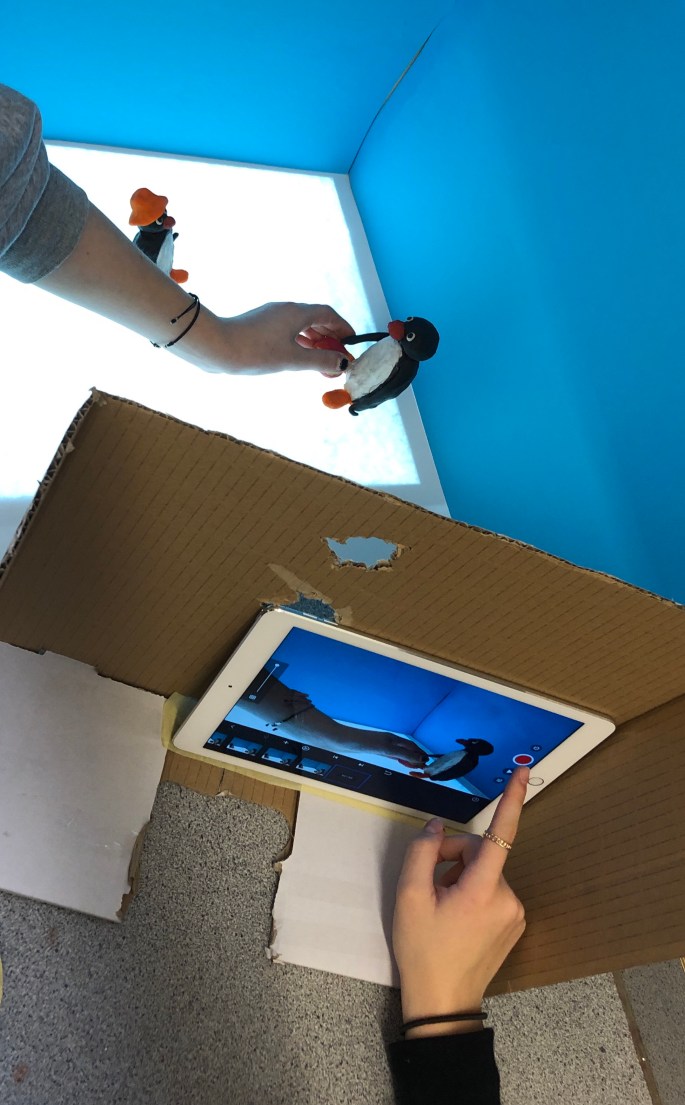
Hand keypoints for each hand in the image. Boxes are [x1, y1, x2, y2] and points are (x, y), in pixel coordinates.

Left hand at [218, 301, 354, 374]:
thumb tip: (342, 363)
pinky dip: (300, 343)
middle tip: (339, 357)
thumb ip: (319, 361)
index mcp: (296, 312)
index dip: (343, 327)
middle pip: (316, 319)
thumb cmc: (254, 351)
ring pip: (301, 326)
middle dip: (331, 338)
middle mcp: (285, 310)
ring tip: (323, 361)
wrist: (215, 347)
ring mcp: (271, 317)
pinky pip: (288, 331)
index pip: (328, 314)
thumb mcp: (292, 359)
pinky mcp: (260, 326)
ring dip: (315, 342)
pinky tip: (300, 356)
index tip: (352, 342)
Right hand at [393, 767, 527, 1037]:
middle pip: (481, 854)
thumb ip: (423, 853)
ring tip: (441, 904)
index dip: (512, 800)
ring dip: (462, 876)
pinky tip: (456, 915)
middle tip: (429, 882)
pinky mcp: (515, 923)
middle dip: (454, 857)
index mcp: (482, 890)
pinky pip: (493, 890)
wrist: (443, 1002)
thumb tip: (438, 827)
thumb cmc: (423, 950)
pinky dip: (473, 892)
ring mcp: (515, 912)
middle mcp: (507, 898)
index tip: (523, 772)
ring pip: (486, 872)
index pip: (501, 835)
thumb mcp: (409, 898)